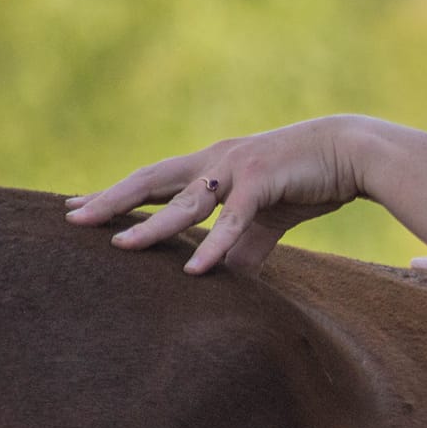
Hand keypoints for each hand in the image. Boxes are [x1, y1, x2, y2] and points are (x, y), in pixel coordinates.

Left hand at [64, 115, 371, 274]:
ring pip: (185, 202)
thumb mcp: (271, 215)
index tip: (80, 205)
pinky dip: (213, 245)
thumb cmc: (312, 179)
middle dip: (111, 200)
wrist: (356, 152)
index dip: (117, 195)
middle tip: (71, 216)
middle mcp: (216, 161)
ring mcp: (237, 168)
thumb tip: (224, 275)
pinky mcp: (264, 182)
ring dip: (151, 226)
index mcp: (213, 166)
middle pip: (151, 180)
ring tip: (118, 246)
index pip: (154, 180)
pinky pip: (233, 220)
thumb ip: (244, 243)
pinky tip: (193, 269)